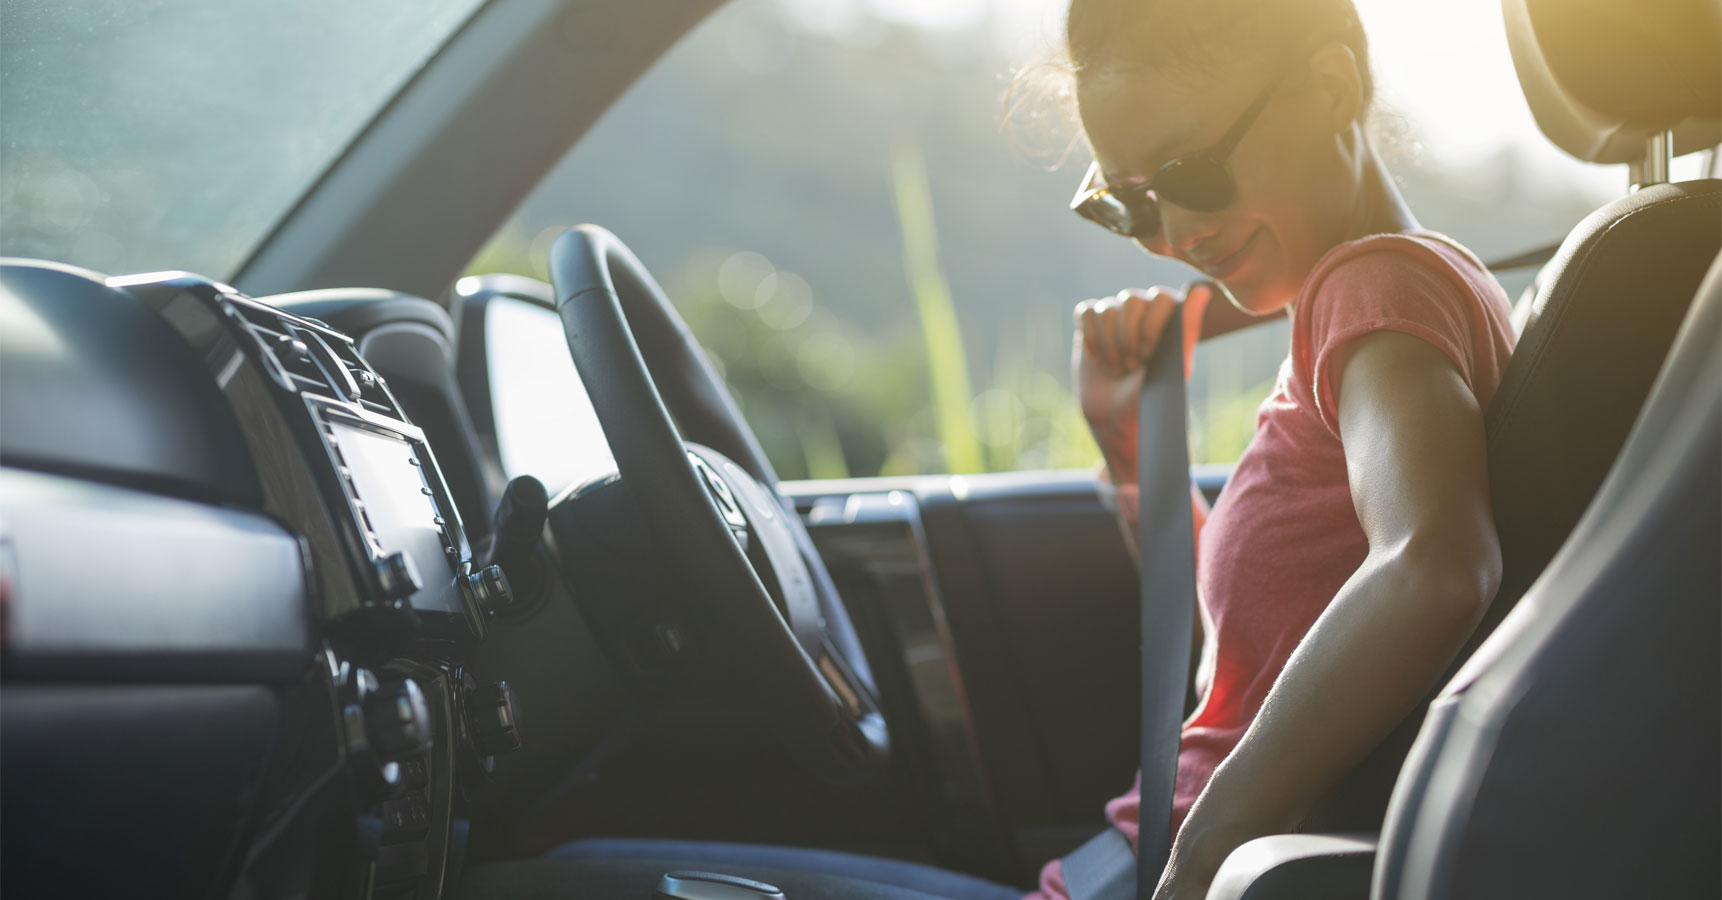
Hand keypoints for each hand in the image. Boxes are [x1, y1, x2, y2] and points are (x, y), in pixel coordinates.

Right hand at [1073, 283, 1211, 482]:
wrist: (1116, 418)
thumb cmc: (1152, 396)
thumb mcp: (1175, 366)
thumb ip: (1188, 327)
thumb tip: (1204, 290)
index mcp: (1169, 318)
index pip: (1161, 297)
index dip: (1152, 325)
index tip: (1150, 355)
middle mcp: (1143, 312)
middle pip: (1131, 299)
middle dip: (1128, 337)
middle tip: (1132, 366)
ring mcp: (1115, 317)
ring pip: (1107, 309)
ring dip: (1109, 343)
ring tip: (1117, 367)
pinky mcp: (1090, 325)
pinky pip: (1086, 312)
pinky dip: (1090, 337)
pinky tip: (1097, 357)